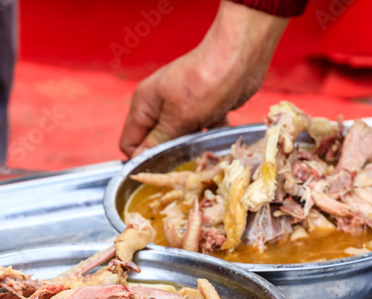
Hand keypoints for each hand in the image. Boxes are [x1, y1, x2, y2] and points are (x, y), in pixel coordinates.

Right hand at [119, 1, 287, 157]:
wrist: (241, 56)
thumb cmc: (205, 82)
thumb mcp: (178, 117)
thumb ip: (157, 140)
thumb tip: (138, 160)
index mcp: (144, 104)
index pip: (130, 142)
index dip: (142, 159)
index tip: (160, 169)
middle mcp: (159, 105)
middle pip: (157, 142)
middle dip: (171, 154)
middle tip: (187, 162)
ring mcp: (182, 106)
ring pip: (182, 139)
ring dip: (194, 145)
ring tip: (207, 147)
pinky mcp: (204, 108)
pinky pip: (202, 130)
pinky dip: (211, 134)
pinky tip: (222, 132)